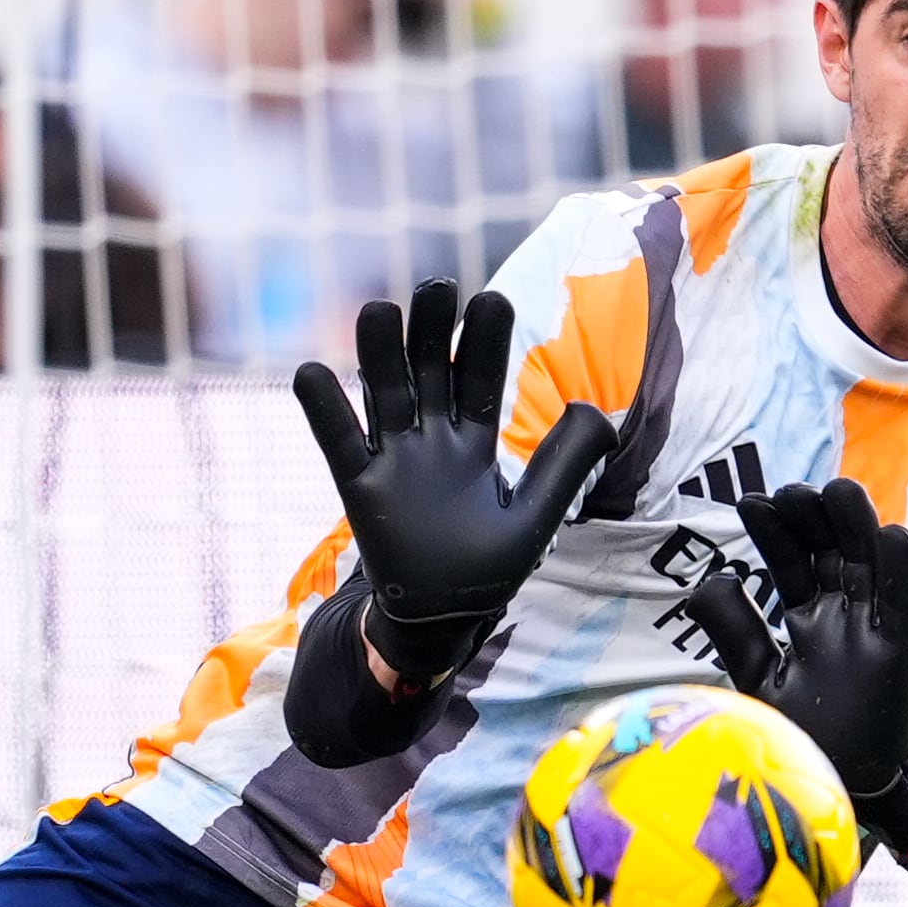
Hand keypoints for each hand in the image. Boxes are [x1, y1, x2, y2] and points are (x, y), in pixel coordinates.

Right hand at [294, 280, 613, 671]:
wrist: (442, 620)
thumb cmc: (489, 569)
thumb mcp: (535, 517)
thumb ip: (564, 464)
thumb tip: (596, 408)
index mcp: (474, 442)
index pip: (479, 380)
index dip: (483, 343)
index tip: (491, 301)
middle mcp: (432, 440)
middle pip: (429, 373)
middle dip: (431, 331)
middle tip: (435, 286)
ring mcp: (393, 460)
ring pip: (385, 395)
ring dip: (379, 354)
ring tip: (379, 309)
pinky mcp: (360, 488)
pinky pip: (339, 444)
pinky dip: (325, 411)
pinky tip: (311, 372)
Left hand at [681, 478, 907, 797]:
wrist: (840, 789)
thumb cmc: (801, 737)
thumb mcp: (756, 677)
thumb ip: (735, 629)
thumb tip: (708, 578)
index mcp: (807, 623)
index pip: (791, 564)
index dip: (775, 533)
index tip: (752, 501)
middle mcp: (840, 621)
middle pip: (830, 555)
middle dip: (813, 519)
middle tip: (793, 488)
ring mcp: (869, 635)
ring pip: (866, 568)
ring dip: (854, 528)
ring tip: (836, 490)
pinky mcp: (895, 659)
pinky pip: (902, 608)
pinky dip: (900, 573)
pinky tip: (892, 534)